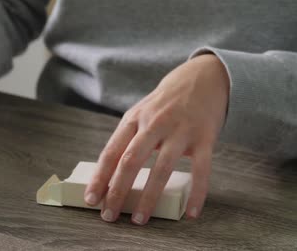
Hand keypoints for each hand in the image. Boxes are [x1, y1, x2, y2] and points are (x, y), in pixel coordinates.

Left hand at [84, 54, 229, 224]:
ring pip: (161, 169)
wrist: (202, 78)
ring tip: (139, 219)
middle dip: (117, 191)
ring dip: (149, 197)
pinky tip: (190, 214)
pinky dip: (196, 194)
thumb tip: (107, 174)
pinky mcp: (205, 137)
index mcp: (133, 119)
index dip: (100, 177)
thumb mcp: (139, 113)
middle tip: (109, 215)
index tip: (91, 199)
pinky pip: (201, 170)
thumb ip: (126, 139)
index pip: (111, 152)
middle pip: (130, 161)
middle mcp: (154, 124)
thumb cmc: (164, 103)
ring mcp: (180, 130)